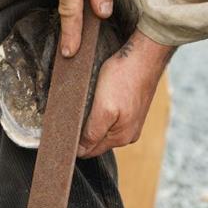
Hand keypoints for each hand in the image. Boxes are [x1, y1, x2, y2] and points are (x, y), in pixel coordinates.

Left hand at [78, 31, 173, 158]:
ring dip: (92, 120)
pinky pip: (111, 117)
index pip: (89, 151)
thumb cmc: (124, 78)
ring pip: (103, 128)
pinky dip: (102, 110)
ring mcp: (132, 121)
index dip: (74, 143)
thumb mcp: (104, 109)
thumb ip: (92, 134)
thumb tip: (81, 152)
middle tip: (70, 114)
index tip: (63, 129)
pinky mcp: (132, 109)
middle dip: (83, 132)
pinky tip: (98, 99)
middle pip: (96, 141)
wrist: (145, 55)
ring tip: (84, 105)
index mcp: (121, 138)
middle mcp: (129, 134)